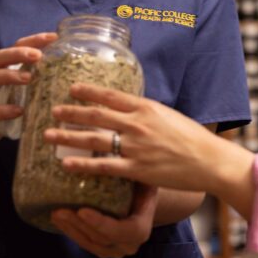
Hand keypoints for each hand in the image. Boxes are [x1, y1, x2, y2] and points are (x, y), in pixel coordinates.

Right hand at [0, 32, 56, 155]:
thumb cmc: (5, 108)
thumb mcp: (20, 92)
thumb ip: (36, 81)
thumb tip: (69, 73)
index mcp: (5, 69)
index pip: (17, 46)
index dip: (34, 40)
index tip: (54, 37)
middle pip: (1, 57)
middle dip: (19, 53)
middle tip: (38, 55)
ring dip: (11, 76)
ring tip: (29, 78)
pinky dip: (5, 109)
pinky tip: (19, 110)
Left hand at [44, 83, 250, 194]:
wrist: (208, 160)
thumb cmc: (191, 137)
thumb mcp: (167, 115)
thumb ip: (145, 112)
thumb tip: (126, 108)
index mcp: (146, 107)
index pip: (110, 95)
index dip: (88, 90)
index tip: (71, 88)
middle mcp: (138, 124)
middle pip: (96, 115)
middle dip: (71, 113)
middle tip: (52, 111)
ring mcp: (136, 147)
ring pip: (94, 139)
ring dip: (68, 136)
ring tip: (49, 135)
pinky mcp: (136, 169)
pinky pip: (103, 166)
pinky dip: (83, 165)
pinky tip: (66, 164)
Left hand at [50, 183, 157, 257]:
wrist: (143, 202)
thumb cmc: (143, 187)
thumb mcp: (142, 179)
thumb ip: (132, 174)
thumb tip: (115, 154)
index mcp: (141, 229)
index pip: (122, 231)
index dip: (101, 223)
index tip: (82, 210)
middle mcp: (129, 245)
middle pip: (101, 239)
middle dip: (78, 225)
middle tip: (60, 210)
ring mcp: (116, 251)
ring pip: (90, 244)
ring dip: (70, 229)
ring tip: (55, 213)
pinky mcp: (103, 250)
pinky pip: (85, 244)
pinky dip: (71, 232)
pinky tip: (59, 220)